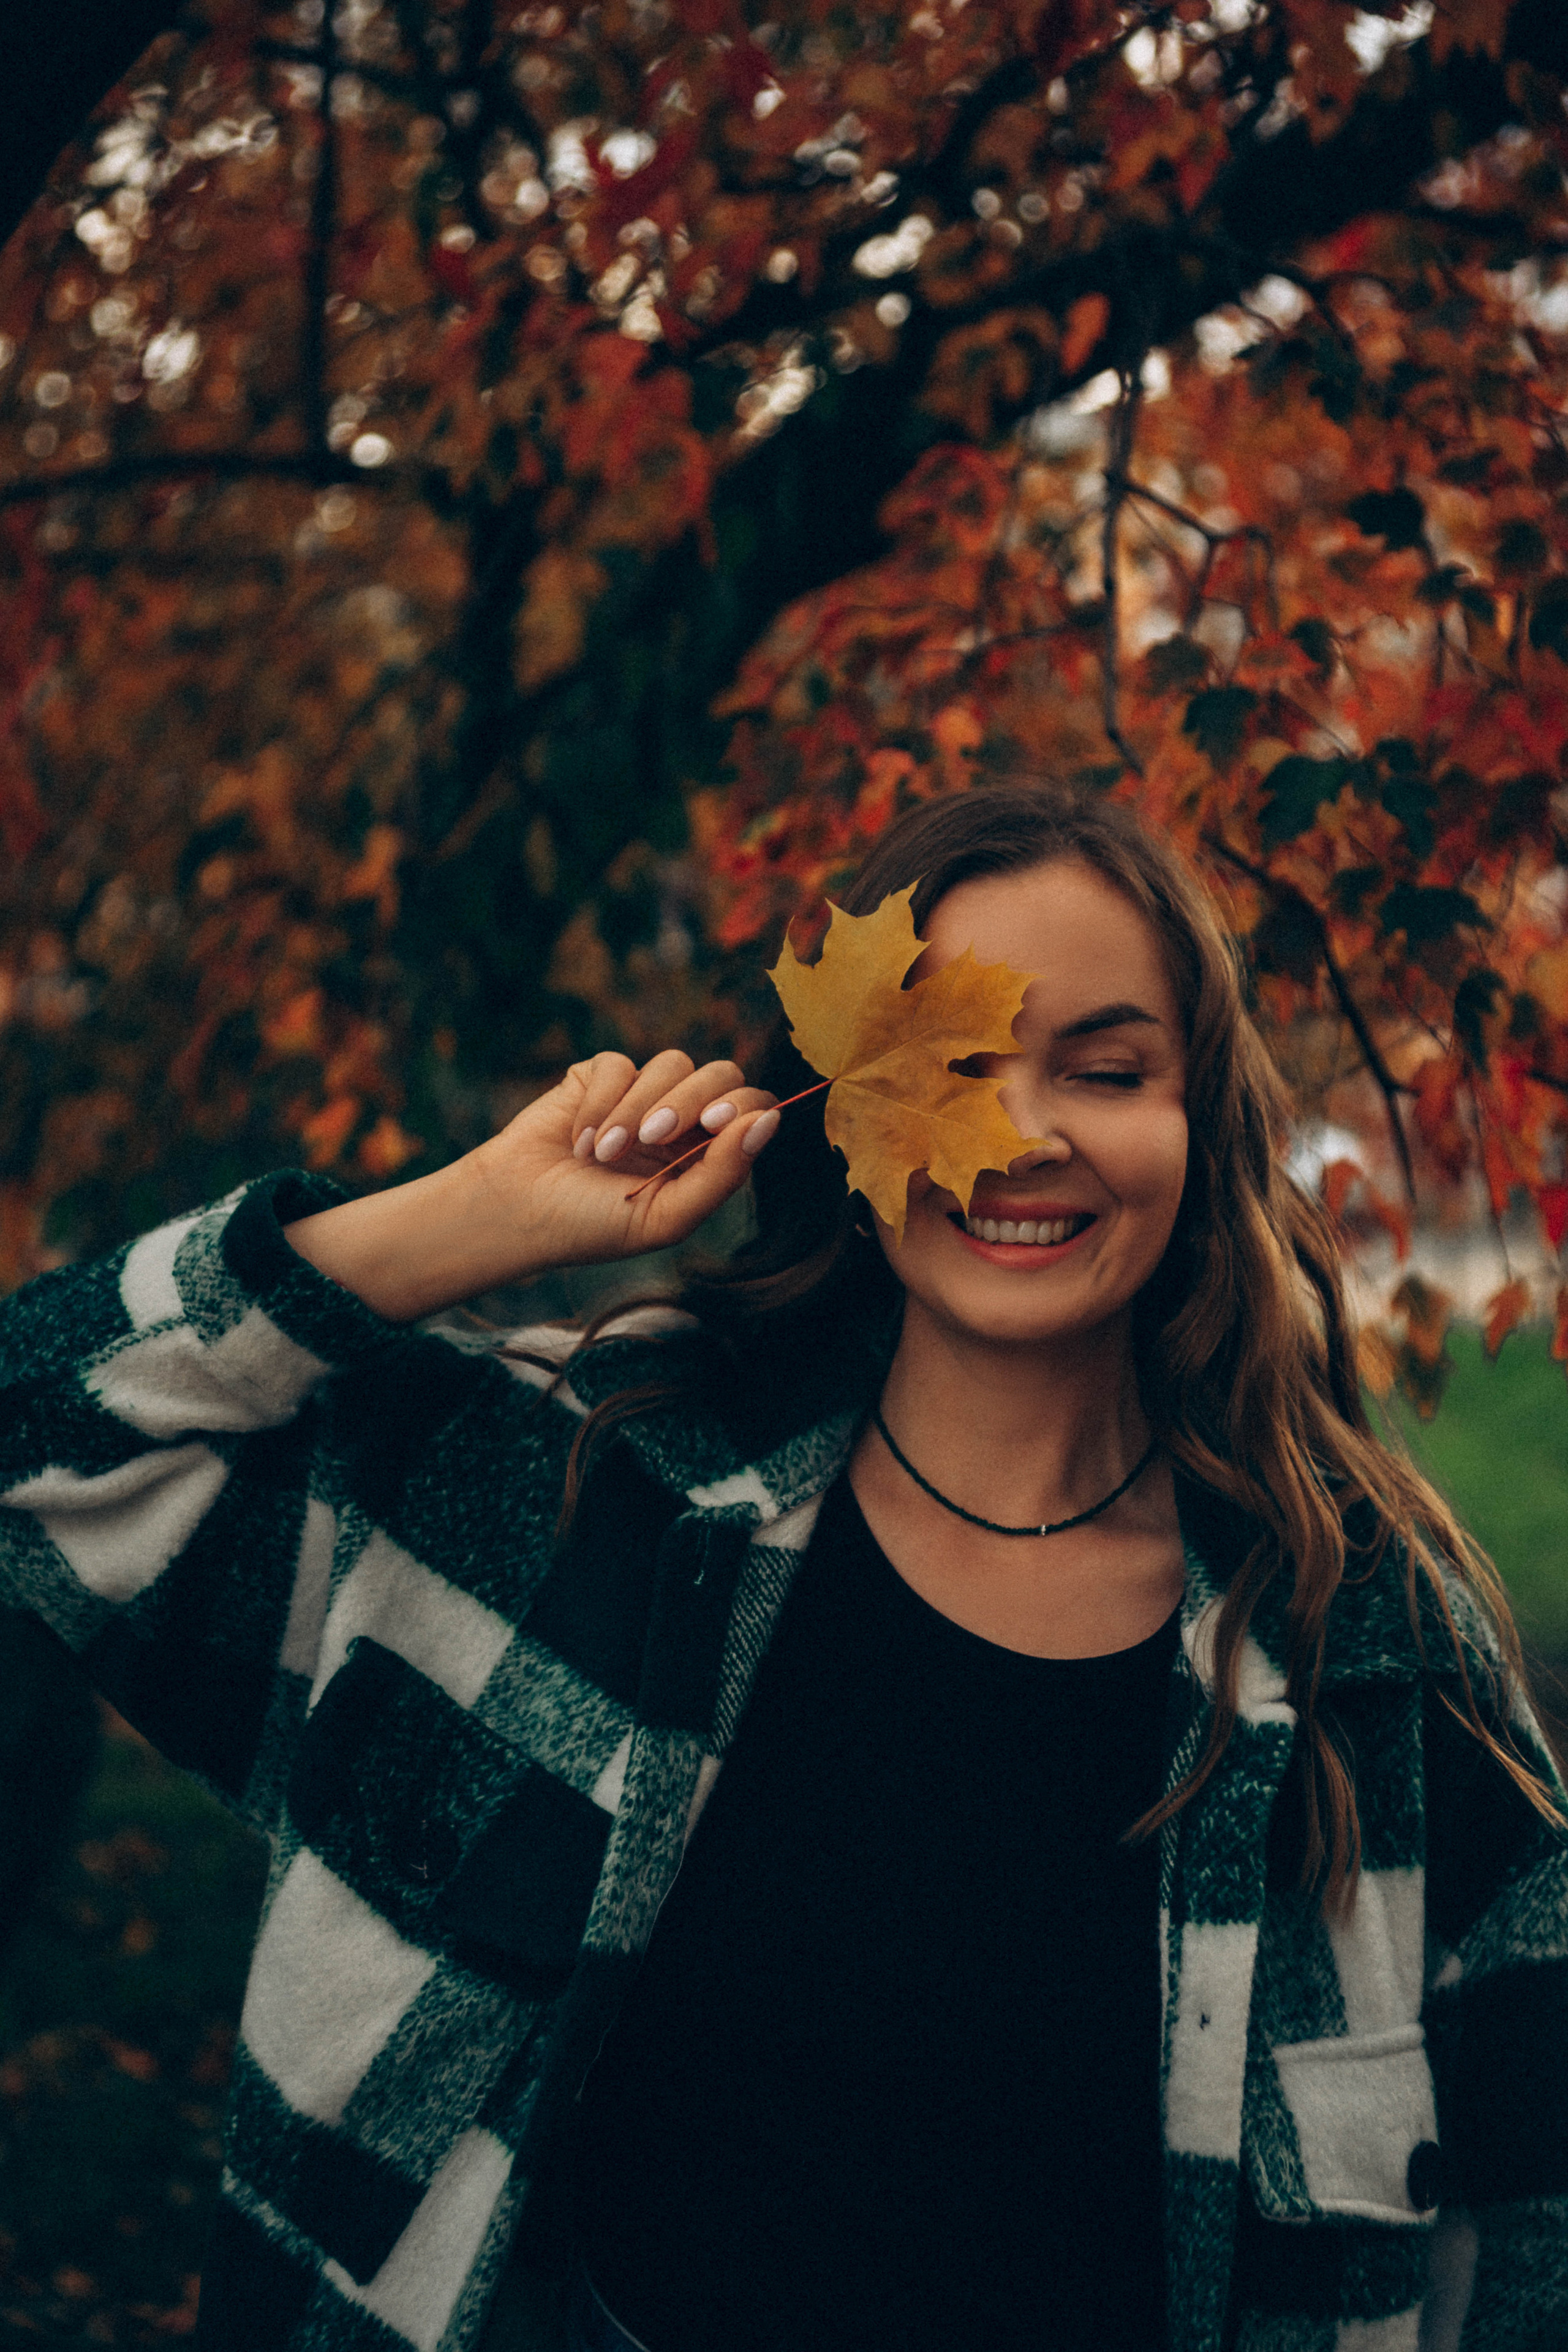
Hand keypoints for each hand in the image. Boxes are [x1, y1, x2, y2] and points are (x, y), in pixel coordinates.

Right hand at [283, 1050, 779, 1320]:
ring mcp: (642, 1094)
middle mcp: (682, 1120)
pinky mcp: (600, 1077)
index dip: (744, 1105)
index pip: (753, 1108)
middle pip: (721, 1073)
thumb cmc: (593, 1225)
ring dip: (637, 1109)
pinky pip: (620, 1064)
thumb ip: (723, 1173)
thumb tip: (770, 1120)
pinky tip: (580, 1140)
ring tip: (604, 1154)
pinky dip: (601, 1103)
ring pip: (672, 1064)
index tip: (715, 1121)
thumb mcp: (666, 1215)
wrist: (519, 1212)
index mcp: (707, 1155)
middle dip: (690, 1100)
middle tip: (656, 1135)